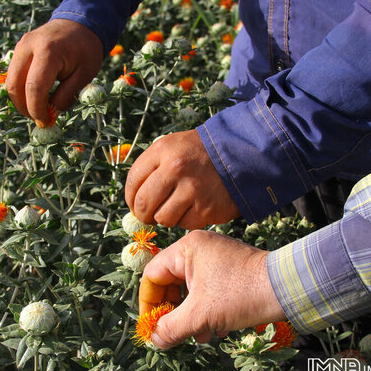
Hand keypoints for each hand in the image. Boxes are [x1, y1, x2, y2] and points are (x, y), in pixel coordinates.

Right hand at [6, 19, 102, 125]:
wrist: (79, 24)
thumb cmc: (86, 50)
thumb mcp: (84, 75)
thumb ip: (66, 96)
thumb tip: (51, 115)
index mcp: (48, 51)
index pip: (34, 87)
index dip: (37, 110)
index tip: (45, 122)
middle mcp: (29, 47)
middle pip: (15, 86)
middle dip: (25, 108)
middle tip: (40, 119)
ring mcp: (20, 46)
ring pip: (11, 81)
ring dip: (21, 100)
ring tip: (39, 108)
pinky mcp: (18, 49)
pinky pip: (13, 75)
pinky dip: (21, 90)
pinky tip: (36, 96)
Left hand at [125, 129, 239, 229]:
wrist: (240, 155)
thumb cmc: (201, 153)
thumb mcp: (173, 146)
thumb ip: (151, 167)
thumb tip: (133, 199)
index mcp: (163, 151)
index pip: (133, 180)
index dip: (130, 197)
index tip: (134, 203)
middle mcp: (176, 169)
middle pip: (143, 204)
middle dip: (142, 214)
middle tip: (148, 215)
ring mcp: (192, 190)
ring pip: (162, 218)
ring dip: (165, 218)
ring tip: (175, 209)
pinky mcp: (206, 209)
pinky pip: (184, 224)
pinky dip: (186, 220)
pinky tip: (194, 208)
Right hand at [140, 230, 286, 348]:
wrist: (288, 289)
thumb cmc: (241, 295)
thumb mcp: (201, 315)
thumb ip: (172, 328)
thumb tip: (154, 340)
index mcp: (187, 249)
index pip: (153, 275)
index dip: (149, 304)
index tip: (151, 327)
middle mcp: (200, 248)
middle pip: (171, 283)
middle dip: (174, 313)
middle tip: (175, 335)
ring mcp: (217, 258)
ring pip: (191, 290)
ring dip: (191, 317)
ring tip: (201, 337)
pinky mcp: (231, 270)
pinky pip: (208, 290)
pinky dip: (208, 311)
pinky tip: (218, 330)